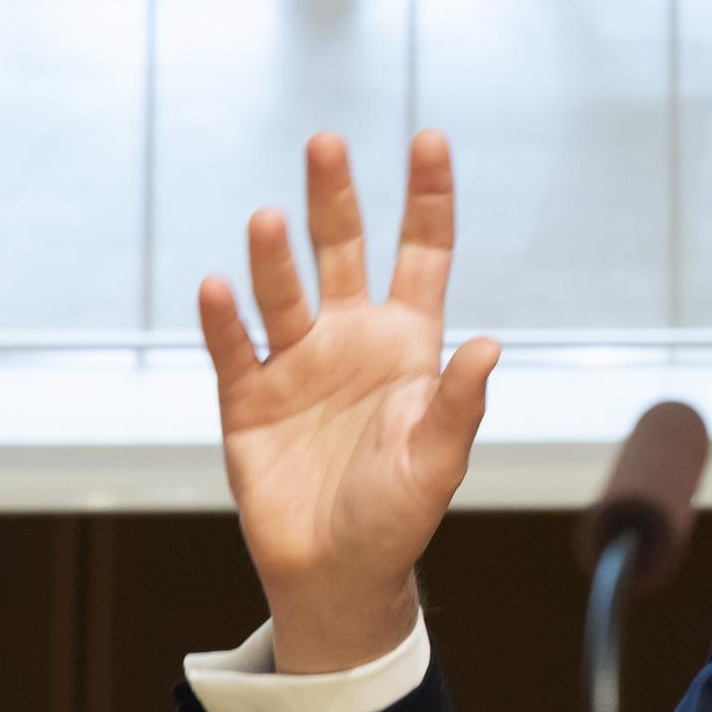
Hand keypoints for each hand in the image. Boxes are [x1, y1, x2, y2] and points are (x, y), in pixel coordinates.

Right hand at [198, 129, 499, 672]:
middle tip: (327, 143)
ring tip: (268, 219)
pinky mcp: (247, 397)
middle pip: (342, 251)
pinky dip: (225, 318)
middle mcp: (350, 339)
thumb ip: (460, 403)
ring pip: (283, 292)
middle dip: (335, 198)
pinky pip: (233, 346)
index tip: (428, 139)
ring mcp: (296, 363)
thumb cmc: (399, 515)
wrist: (338, 572)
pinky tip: (220, 286)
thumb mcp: (439, 459)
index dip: (426, 199)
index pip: (422, 255)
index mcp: (407, 345)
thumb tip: (491, 344)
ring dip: (274, 255)